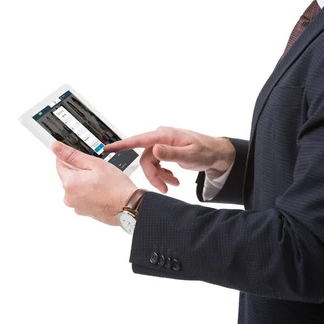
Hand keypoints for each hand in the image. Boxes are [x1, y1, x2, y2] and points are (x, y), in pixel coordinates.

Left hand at [51, 141, 137, 225]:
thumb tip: (56, 147)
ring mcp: (76, 206)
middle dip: (81, 172)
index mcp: (70, 183)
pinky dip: (90, 194)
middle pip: (69, 177)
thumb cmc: (116, 187)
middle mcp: (69, 197)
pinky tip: (102, 192)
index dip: (70, 157)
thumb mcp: (95, 164)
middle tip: (98, 171)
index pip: (60, 164)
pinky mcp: (83, 212)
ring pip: (77, 187)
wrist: (129, 207)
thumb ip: (73, 155)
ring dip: (86, 183)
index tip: (81, 157)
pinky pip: (82, 198)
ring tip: (102, 184)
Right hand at [103, 126, 234, 192]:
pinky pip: (157, 164)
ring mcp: (163, 144)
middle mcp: (161, 138)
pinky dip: (163, 174)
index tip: (108, 148)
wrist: (216, 154)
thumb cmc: (206, 151)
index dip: (122, 145)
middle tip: (164, 188)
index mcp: (164, 135)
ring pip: (151, 164)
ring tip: (173, 184)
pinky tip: (173, 180)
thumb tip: (153, 149)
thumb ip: (171, 153)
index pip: (139, 140)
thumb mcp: (190, 154)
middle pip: (146, 159)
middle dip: (153, 176)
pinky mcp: (166, 151)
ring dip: (160, 176)